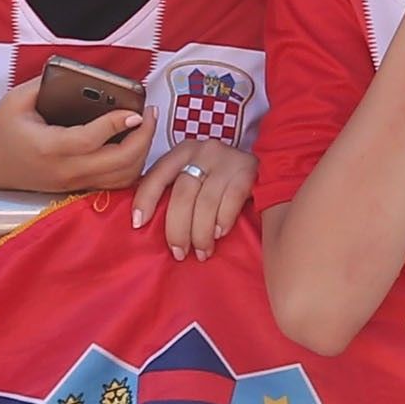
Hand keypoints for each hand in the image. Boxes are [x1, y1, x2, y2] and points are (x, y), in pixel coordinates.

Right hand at [0, 71, 155, 195]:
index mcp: (49, 148)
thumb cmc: (1, 133)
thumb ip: (44, 83)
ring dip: (141, 153)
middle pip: (118, 163)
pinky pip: (116, 183)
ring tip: (146, 126)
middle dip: (143, 138)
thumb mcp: (14, 101)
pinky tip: (135, 144)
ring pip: (123, 177)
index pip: (91, 140)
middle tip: (149, 113)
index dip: (117, 124)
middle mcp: (65, 171)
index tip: (136, 111)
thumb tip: (76, 72)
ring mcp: (74, 183)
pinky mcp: (79, 188)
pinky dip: (133, 166)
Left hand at [132, 136, 254, 259]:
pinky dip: (223, 221)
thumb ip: (175, 189)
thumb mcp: (195, 173)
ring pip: (206, 202)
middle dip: (177, 228)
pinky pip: (231, 200)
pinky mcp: (248, 170)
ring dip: (201, 233)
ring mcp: (227, 159)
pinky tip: (219, 235)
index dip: (145, 199)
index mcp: (182, 151)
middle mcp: (203, 151)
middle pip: (183, 194)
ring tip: (201, 252)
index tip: (138, 224)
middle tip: (178, 252)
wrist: (266, 161)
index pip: (157, 175)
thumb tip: (146, 222)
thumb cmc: (221, 176)